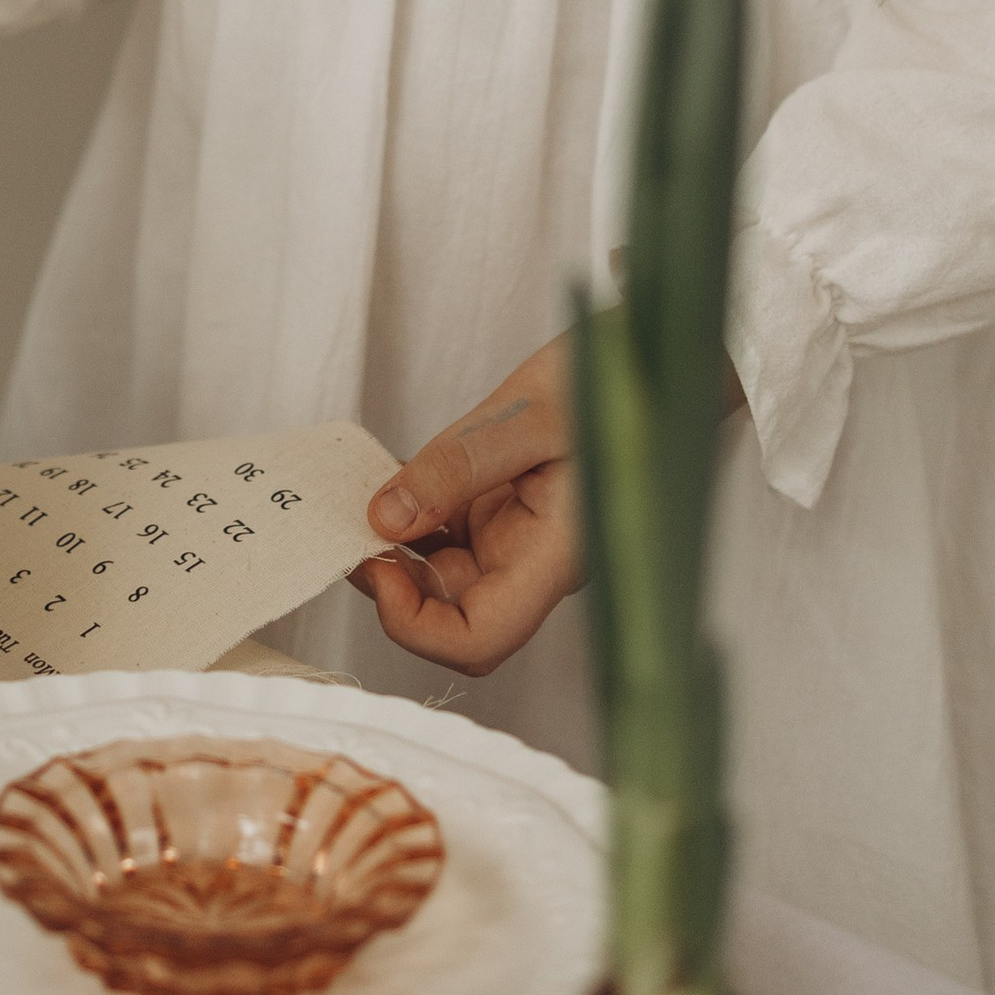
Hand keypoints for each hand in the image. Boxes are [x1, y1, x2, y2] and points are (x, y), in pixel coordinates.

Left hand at [349, 338, 582, 677]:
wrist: (642, 356)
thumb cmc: (612, 382)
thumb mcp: (526, 413)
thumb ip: (455, 467)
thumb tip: (387, 516)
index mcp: (556, 555)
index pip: (479, 637)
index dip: (417, 625)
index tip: (379, 567)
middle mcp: (535, 561)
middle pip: (453, 615)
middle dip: (394, 585)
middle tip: (353, 528)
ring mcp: (519, 540)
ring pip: (443, 578)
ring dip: (396, 550)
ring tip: (362, 500)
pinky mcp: (505, 513)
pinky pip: (448, 536)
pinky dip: (411, 517)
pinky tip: (392, 482)